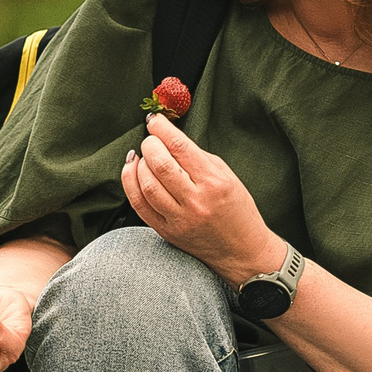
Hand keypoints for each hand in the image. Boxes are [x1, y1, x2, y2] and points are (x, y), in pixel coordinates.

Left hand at [121, 115, 280, 283]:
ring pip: (146, 184)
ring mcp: (179, 219)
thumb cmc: (237, 210)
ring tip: (143, 156)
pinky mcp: (167, 231)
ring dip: (139, 164)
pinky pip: (139, 205)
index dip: (162, 129)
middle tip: (151, 140)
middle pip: (160, 164)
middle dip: (150, 145)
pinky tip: (132, 171)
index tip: (155, 120)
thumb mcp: (227, 176)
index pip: (180, 147)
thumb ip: (198, 157)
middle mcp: (196, 201)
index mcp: (214, 182)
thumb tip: (168, 137)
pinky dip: (130, 183)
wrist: (241, 250)